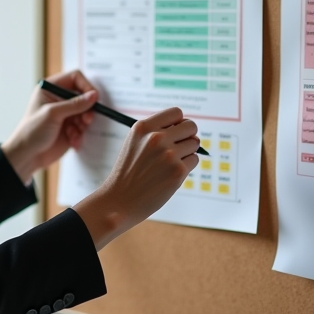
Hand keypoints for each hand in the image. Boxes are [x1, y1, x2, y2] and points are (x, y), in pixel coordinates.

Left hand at [0, 70, 99, 183]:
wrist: (27, 156)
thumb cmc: (32, 131)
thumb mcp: (53, 114)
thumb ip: (75, 104)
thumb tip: (94, 95)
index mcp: (51, 89)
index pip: (75, 78)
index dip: (86, 86)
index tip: (94, 99)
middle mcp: (59, 99)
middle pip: (84, 96)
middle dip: (87, 109)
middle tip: (86, 120)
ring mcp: (65, 114)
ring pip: (86, 112)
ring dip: (83, 124)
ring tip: (75, 133)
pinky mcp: (70, 128)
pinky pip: (83, 127)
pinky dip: (81, 134)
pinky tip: (72, 141)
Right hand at [73, 107, 199, 250]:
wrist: (119, 200)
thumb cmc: (129, 172)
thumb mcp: (134, 143)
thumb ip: (157, 132)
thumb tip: (189, 130)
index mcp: (143, 127)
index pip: (176, 112)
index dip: (178, 123)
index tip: (174, 133)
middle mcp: (156, 137)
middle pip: (190, 126)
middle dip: (188, 136)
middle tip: (178, 148)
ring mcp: (168, 154)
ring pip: (194, 144)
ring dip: (187, 152)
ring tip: (170, 164)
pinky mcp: (178, 171)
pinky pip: (194, 160)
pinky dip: (186, 167)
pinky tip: (170, 174)